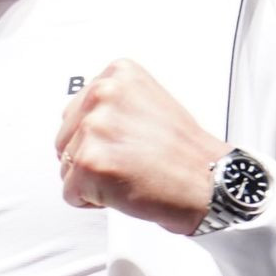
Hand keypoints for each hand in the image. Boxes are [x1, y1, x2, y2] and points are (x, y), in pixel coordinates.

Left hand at [54, 59, 230, 234]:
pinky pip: (70, 193)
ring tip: (131, 173)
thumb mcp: (147, 102)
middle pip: (65, 139)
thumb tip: (78, 120)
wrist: (211, 183)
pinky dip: (92, 201)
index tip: (128, 142)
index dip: (98, 138)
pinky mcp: (89, 162)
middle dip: (91, 157)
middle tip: (131, 161)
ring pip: (66, 166)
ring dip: (93, 179)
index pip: (75, 113)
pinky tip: (125, 190)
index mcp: (116, 74)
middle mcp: (102, 94)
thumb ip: (110, 104)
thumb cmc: (184, 152)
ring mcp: (94, 128)